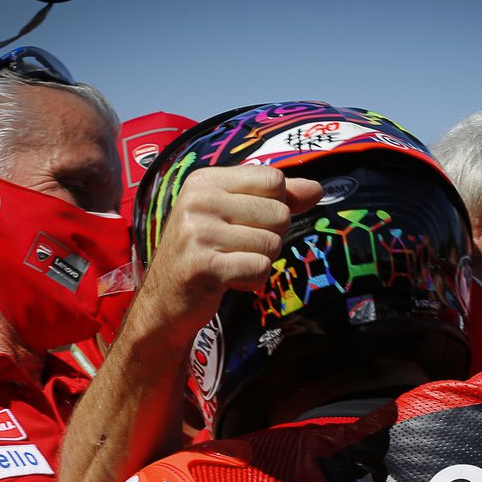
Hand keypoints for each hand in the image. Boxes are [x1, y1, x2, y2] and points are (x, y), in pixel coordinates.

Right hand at [138, 165, 322, 336]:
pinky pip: (260, 268)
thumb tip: (318, 189)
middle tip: (238, 250)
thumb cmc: (205, 254)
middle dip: (269, 239)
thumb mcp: (234, 217)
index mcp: (205, 180)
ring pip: (272, 244)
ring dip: (259, 262)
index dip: (275, 206)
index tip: (248, 223)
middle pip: (279, 213)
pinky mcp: (203, 265)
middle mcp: (198, 200)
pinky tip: (229, 280)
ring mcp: (197, 232)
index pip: (273, 180)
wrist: (164, 302)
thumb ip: (277, 200)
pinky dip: (253, 281)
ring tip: (231, 265)